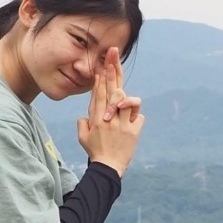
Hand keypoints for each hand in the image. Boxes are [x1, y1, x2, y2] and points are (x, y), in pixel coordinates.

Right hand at [79, 47, 143, 173]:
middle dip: (111, 71)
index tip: (102, 65)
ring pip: (126, 101)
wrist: (107, 168)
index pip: (99, 94)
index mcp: (96, 117)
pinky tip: (134, 122)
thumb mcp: (83, 136)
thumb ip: (83, 122)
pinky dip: (138, 118)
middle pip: (111, 90)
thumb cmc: (95, 151)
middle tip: (112, 54)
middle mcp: (108, 118)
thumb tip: (85, 115)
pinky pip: (140, 117)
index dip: (101, 79)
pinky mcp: (133, 132)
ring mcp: (121, 125)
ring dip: (126, 97)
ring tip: (123, 95)